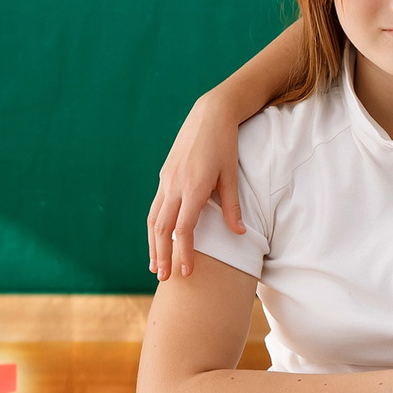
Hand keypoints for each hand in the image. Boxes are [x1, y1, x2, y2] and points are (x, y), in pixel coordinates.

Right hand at [148, 89, 244, 280]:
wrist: (210, 114)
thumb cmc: (226, 144)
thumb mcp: (232, 175)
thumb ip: (232, 206)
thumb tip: (239, 234)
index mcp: (194, 188)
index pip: (184, 229)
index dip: (184, 252)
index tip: (187, 272)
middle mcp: (175, 186)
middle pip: (162, 228)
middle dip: (162, 254)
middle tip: (163, 278)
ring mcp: (167, 180)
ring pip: (153, 218)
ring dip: (153, 243)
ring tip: (155, 265)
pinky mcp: (165, 175)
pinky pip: (155, 206)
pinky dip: (154, 225)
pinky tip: (157, 237)